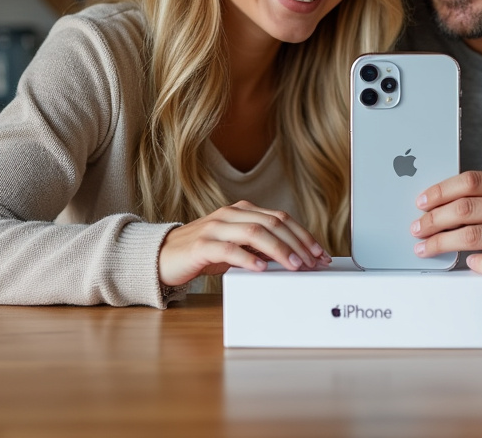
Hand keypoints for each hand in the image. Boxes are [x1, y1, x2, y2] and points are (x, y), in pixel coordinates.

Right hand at [158, 200, 330, 286]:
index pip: (281, 218)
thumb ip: (259, 246)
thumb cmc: (203, 253)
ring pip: (255, 232)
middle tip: (313, 262)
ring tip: (294, 265)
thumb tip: (293, 256)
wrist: (162, 257)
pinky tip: (261, 269)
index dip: (303, 235)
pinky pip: (229, 249)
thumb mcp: (236, 246)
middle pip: (273, 223)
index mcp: (242, 211)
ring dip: (279, 250)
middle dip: (298, 243)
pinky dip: (248, 259)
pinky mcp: (201, 245)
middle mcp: (230, 215)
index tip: (319, 253)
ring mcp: (215, 228)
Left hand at [411, 171, 481, 298]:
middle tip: (417, 228)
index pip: (471, 181)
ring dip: (442, 242)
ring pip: (475, 234)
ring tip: (426, 248)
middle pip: (467, 207)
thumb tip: (436, 203)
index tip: (421, 202)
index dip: (440, 191)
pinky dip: (477, 264)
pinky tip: (465, 264)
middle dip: (434, 219)